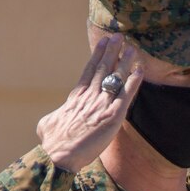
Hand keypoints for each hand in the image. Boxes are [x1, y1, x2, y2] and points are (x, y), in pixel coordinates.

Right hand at [37, 35, 143, 171]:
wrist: (59, 154)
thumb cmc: (52, 143)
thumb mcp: (49, 123)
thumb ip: (58, 116)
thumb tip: (57, 118)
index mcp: (75, 98)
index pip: (89, 71)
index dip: (97, 55)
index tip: (103, 43)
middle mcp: (89, 97)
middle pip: (103, 69)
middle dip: (112, 51)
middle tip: (119, 36)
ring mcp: (101, 105)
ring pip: (115, 77)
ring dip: (125, 61)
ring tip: (131, 47)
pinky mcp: (113, 116)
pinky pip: (127, 95)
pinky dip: (134, 81)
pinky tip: (140, 70)